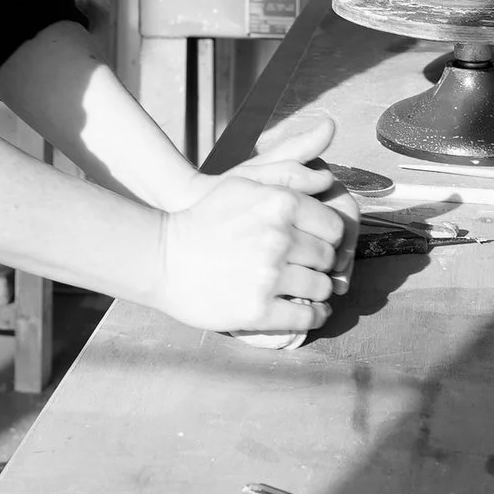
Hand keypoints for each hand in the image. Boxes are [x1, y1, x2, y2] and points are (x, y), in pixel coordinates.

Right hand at [144, 115, 344, 333]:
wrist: (161, 258)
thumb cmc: (203, 219)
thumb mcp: (242, 184)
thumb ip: (287, 177)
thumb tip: (326, 179)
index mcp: (279, 204)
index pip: (332, 226)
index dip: (328, 238)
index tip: (317, 246)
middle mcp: (278, 238)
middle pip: (327, 258)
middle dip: (321, 265)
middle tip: (309, 269)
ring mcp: (269, 276)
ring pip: (321, 288)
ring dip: (318, 291)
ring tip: (307, 290)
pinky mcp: (259, 310)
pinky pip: (307, 316)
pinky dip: (315, 316)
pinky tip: (311, 312)